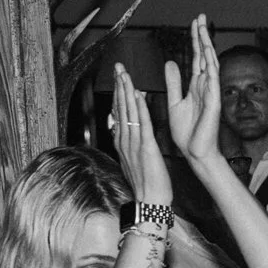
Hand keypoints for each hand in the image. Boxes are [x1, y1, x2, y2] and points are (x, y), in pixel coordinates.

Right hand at [109, 62, 171, 207]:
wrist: (149, 200)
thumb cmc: (145, 182)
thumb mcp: (133, 159)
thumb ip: (127, 142)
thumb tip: (122, 129)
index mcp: (122, 141)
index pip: (118, 112)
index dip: (117, 93)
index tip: (118, 78)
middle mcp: (124, 140)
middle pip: (120, 108)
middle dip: (119, 86)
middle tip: (118, 67)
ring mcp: (133, 143)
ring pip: (128, 112)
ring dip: (126, 91)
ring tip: (125, 74)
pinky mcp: (146, 148)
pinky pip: (142, 124)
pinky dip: (140, 108)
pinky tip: (139, 95)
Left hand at [164, 15, 222, 166]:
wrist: (194, 151)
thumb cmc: (186, 132)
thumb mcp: (174, 101)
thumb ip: (173, 82)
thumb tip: (171, 62)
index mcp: (195, 86)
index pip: (196, 57)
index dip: (195, 40)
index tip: (193, 23)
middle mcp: (205, 86)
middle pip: (204, 55)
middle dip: (202, 35)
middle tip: (200, 16)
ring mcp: (211, 92)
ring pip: (209, 63)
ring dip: (206, 44)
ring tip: (203, 27)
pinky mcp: (213, 102)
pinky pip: (213, 79)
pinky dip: (210, 64)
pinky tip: (208, 51)